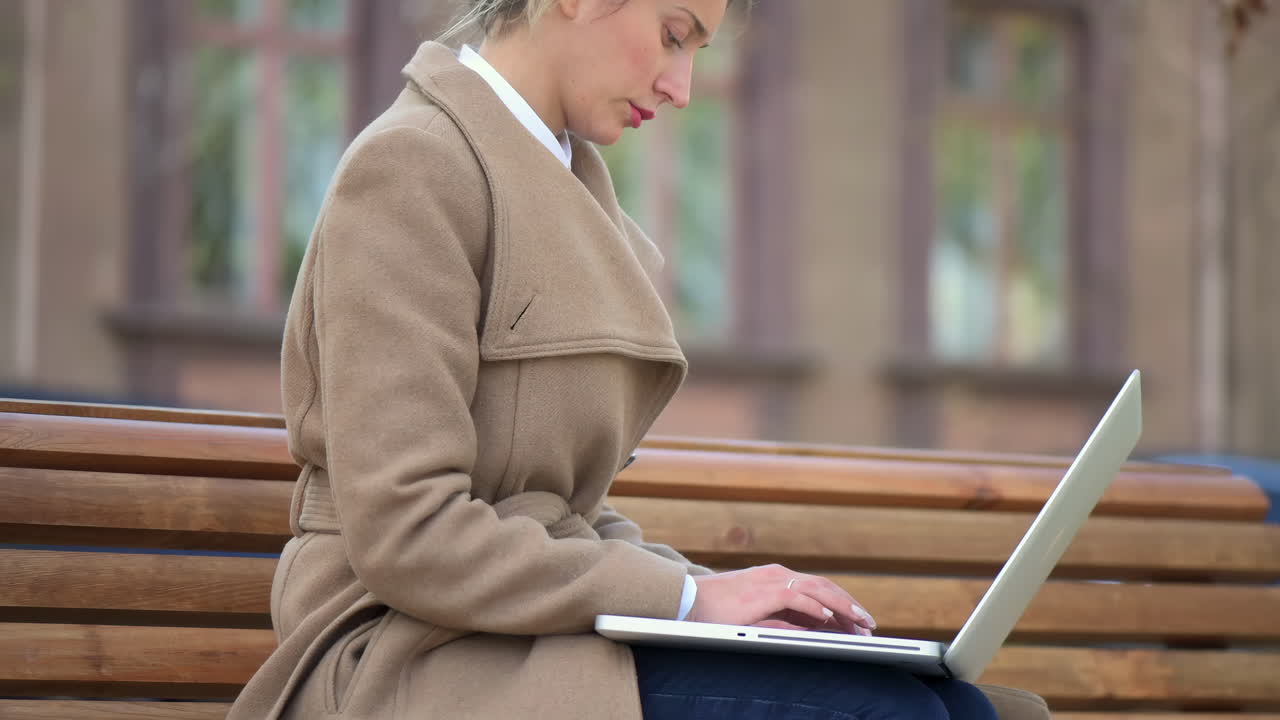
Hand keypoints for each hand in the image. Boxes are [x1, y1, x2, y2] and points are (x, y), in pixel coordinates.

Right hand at [684, 564, 875, 635]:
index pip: (819, 588)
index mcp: (777, 579)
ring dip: (841, 606)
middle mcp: (777, 575)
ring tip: (860, 621)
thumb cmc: (718, 612)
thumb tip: (813, 630)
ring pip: (817, 589)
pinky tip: (829, 618)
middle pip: (824, 586)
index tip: (859, 622)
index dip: (842, 604)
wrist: (687, 601)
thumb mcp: (758, 616)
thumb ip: (785, 619)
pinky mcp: (762, 591)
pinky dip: (815, 606)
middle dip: (850, 606)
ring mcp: (770, 580)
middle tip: (869, 624)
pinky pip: (795, 597)